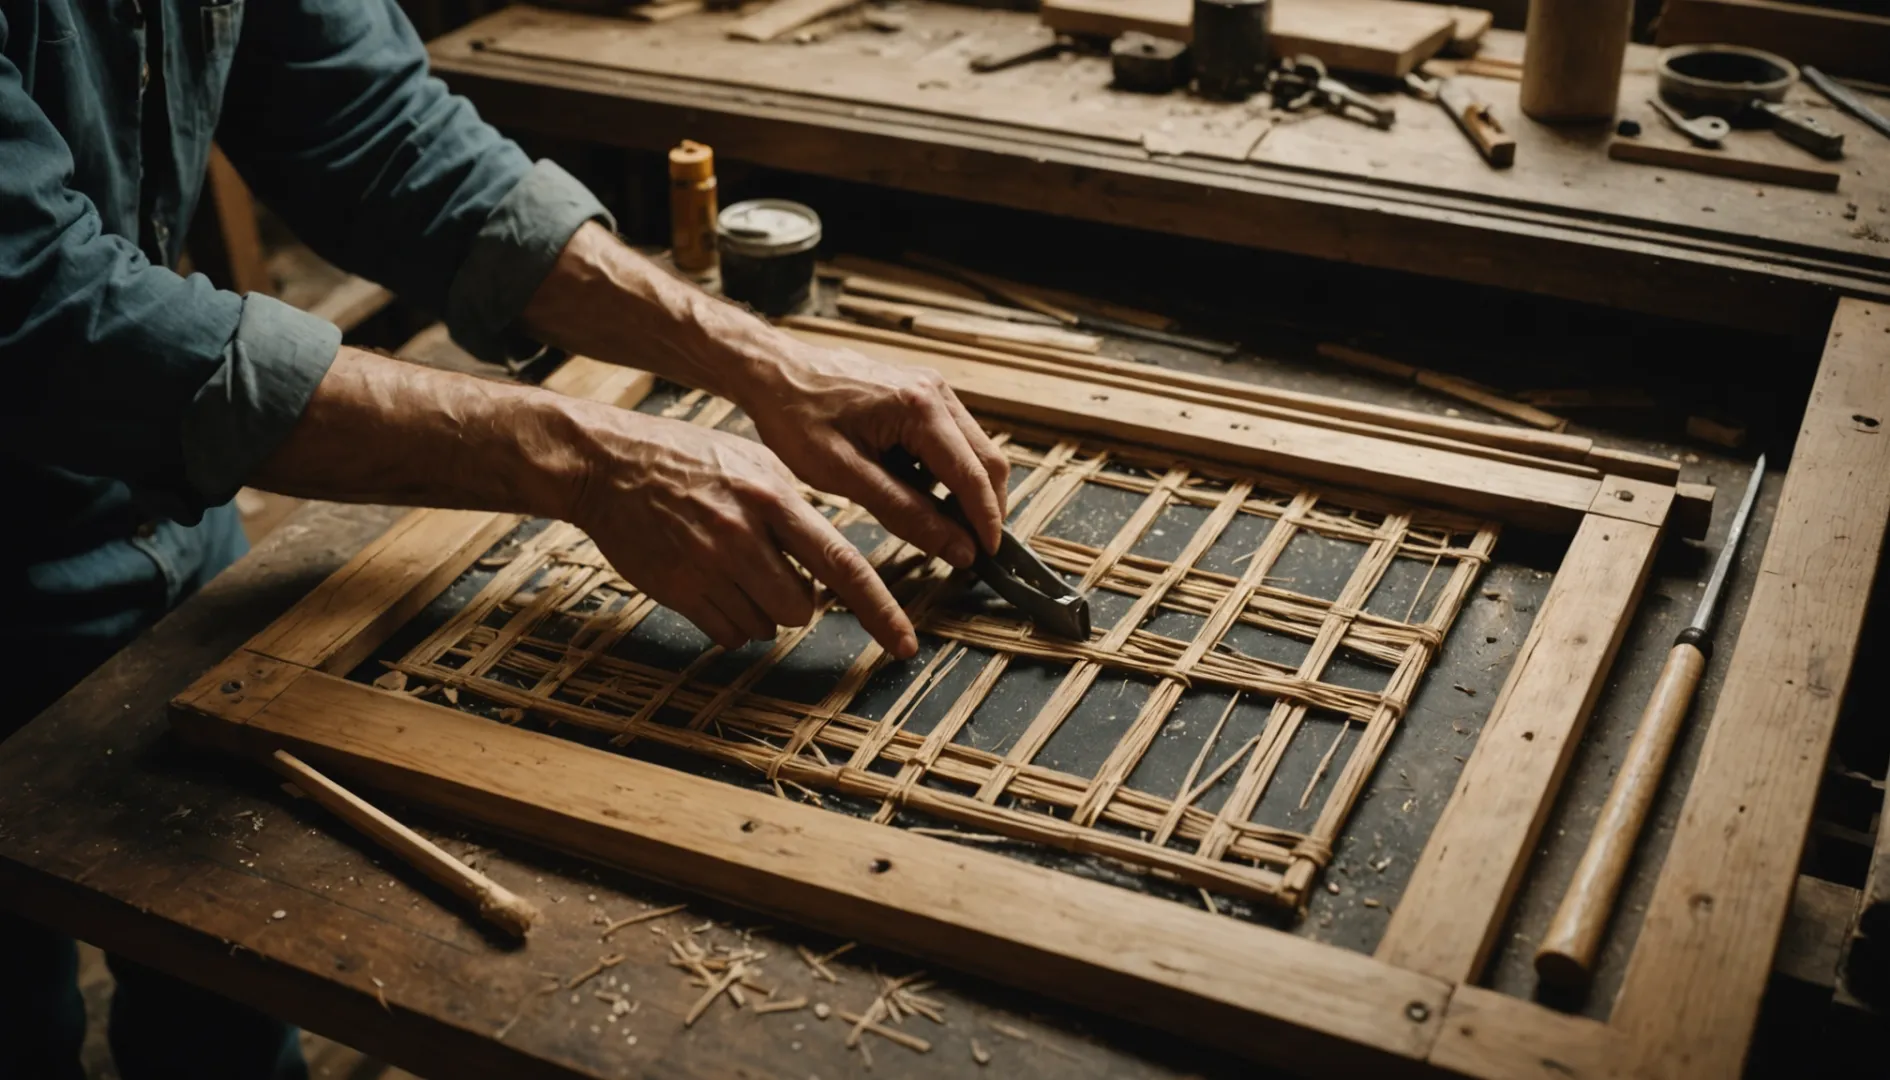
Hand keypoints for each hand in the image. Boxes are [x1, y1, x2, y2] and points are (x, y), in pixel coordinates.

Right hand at [564, 404, 918, 656]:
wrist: (607, 463)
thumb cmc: (687, 459)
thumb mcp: (753, 462)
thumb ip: (794, 507)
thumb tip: (833, 558)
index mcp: (774, 496)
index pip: (842, 564)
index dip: (881, 610)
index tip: (906, 644)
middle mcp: (744, 533)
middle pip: (802, 607)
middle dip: (798, 602)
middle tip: (773, 572)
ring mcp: (708, 565)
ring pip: (765, 626)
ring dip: (761, 611)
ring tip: (732, 569)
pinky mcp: (677, 590)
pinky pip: (728, 634)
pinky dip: (730, 621)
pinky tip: (710, 584)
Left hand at [738, 338, 1009, 568]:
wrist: (773, 371)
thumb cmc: (796, 419)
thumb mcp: (845, 476)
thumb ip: (906, 512)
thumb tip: (957, 547)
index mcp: (919, 409)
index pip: (973, 476)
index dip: (986, 521)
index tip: (989, 557)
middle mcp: (936, 391)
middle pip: (988, 460)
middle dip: (986, 507)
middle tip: (971, 549)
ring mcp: (932, 387)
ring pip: (975, 448)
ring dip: (967, 490)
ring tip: (941, 525)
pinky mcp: (922, 390)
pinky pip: (953, 436)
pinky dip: (948, 470)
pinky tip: (920, 491)